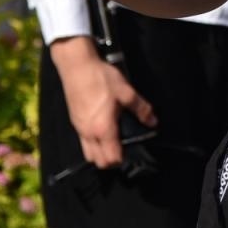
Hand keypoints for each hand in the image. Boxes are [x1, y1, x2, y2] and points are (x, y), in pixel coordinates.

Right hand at [50, 37, 156, 168]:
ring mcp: (79, 129)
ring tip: (112, 141)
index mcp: (103, 129)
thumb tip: (153, 122)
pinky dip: (92, 143)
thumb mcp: (126, 92)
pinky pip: (83, 142)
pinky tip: (102, 128)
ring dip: (100, 153)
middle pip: (98, 162)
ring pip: (88, 154)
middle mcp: (89, 134)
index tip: (131, 151)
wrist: (76, 65)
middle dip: (111, 161)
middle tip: (123, 148)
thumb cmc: (101, 78)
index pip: (111, 159)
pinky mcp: (74, 121)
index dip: (122, 160)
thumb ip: (141, 109)